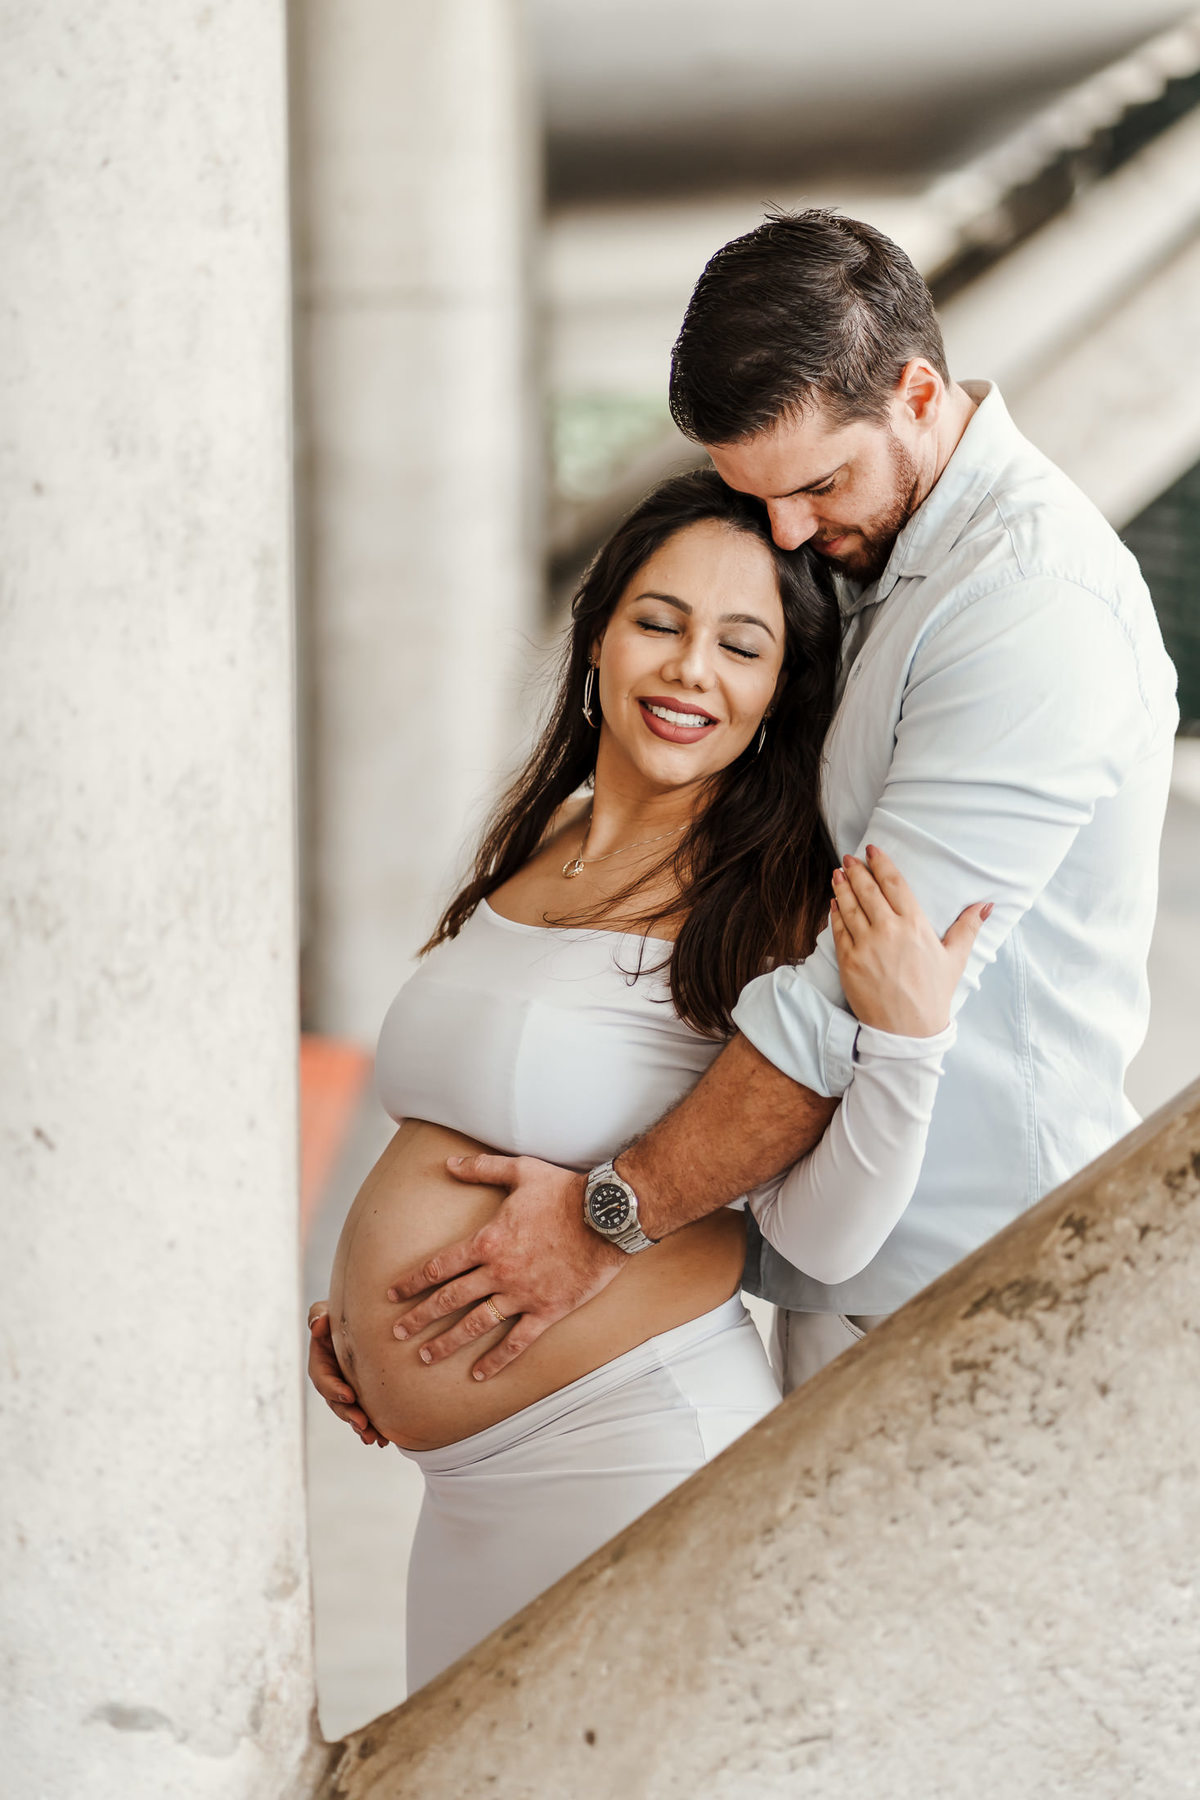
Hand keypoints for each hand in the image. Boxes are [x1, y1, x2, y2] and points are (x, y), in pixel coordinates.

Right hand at [307, 1303, 390, 1447]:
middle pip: (338, 1403)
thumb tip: (319, 1324)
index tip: (349, 1396)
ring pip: (352, 1413)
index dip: (334, 1389)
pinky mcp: (365, 1395)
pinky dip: (374, 1427)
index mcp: (321, 1362)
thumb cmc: (342, 1313)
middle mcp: (334, 1380)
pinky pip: (368, 1414)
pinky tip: (385, 1440)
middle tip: (363, 1425)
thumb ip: (318, 1316)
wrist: (365, 1316)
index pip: (323, 1379)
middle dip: (349, 1416)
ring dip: (362, 1428)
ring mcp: (348, 1389)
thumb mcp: (326, 1311)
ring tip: (375, 1439)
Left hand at [384, 1155, 625, 1380]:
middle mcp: (498, 1272)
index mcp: (487, 1241)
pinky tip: (479, 1374)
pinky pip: (517, 1341)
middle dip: (419, 1318)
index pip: (439, 1267)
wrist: (606, 1217)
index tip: (392, 1295)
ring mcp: (522, 1295)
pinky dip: (497, 1359)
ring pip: (476, 1324)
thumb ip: (482, 1168)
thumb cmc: (564, 1191)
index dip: (412, 1282)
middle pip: (449, 1300)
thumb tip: (448, 1163)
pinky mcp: (546, 1310)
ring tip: (427, 1357)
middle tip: (397, 1334)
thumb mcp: (521, 1171)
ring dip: (448, 1342)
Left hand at [830, 844, 991, 1035]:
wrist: (908, 1031)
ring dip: (842, 886)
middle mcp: (888, 931)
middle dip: (857, 870)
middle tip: (850, 858)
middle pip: (868, 890)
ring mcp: (865, 946)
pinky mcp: (849, 961)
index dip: (882, 864)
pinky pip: (839, 930)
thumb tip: (986, 905)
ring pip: (849, 906)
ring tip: (838, 873)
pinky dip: (835, 913)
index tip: (872, 850)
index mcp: (915, 926)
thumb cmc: (933, 994)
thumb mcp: (955, 959)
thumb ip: (968, 928)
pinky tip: (834, 902)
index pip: (895, 884)